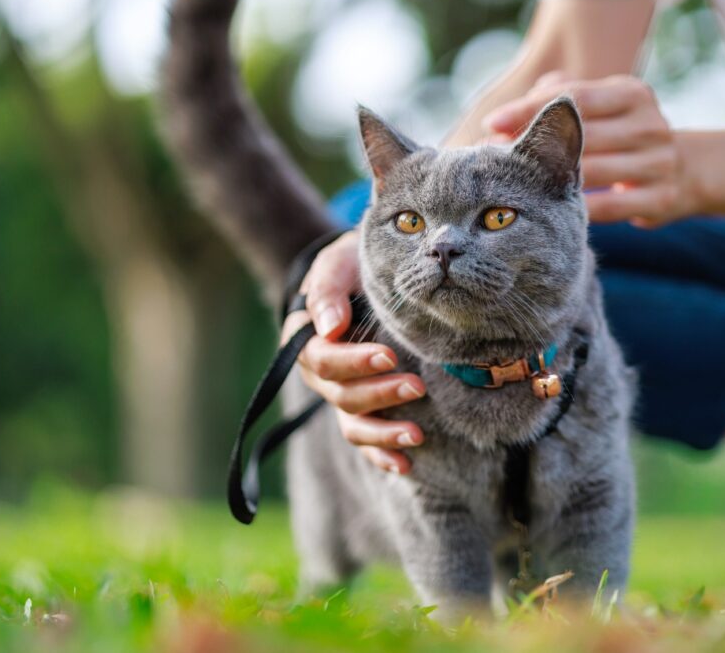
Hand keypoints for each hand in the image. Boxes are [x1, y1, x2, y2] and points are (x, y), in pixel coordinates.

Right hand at [282, 230, 425, 473]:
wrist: (374, 270)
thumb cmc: (356, 262)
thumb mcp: (340, 260)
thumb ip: (329, 288)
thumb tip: (330, 327)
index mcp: (307, 337)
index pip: (323, 359)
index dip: (354, 362)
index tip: (389, 356)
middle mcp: (321, 372)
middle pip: (340, 395)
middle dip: (380, 394)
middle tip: (417, 386)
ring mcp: (341, 393)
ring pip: (352, 424)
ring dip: (384, 433)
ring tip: (417, 435)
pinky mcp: (363, 408)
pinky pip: (365, 440)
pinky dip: (382, 455)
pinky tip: (406, 463)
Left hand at [483, 72, 702, 226]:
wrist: (686, 171)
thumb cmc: (624, 134)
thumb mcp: (606, 105)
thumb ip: (566, 93)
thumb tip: (524, 99)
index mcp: (634, 94)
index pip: (575, 97)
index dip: (531, 109)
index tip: (492, 124)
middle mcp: (650, 125)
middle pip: (581, 135)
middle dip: (534, 148)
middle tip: (493, 159)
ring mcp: (659, 163)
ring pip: (593, 172)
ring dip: (548, 181)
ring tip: (511, 186)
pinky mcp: (661, 198)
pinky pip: (608, 207)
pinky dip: (576, 209)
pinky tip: (546, 212)